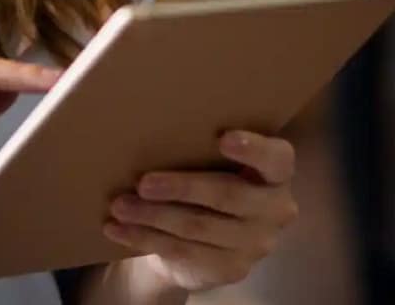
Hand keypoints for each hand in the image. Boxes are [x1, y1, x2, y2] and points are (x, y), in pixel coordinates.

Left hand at [103, 130, 298, 292]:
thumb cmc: (208, 181)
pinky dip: (145, 238)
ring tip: (119, 205)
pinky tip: (118, 229)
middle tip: (143, 182)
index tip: (223, 138)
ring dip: (153, 215)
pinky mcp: (231, 268)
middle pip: (228, 196)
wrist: (205, 242)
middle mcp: (275, 209)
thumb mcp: (213, 163)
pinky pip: (183, 251)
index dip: (253, 149)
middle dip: (181, 187)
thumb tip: (147, 125)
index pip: (276, 159)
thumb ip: (202, 148)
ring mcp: (256, 243)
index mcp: (275, 174)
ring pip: (198, 226)